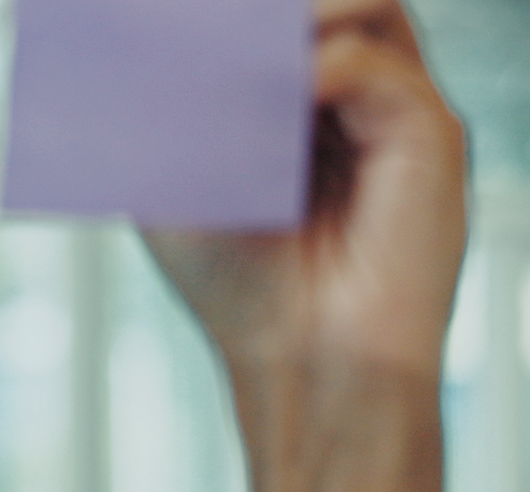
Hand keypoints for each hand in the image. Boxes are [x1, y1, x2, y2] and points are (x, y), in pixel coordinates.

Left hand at [143, 0, 464, 383]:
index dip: (227, 16)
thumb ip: (171, 112)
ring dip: (288, 19)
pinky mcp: (427, 131)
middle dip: (255, 11)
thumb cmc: (243, 288)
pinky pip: (370, 63)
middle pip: (322, 2)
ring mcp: (393, 107)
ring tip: (229, 53)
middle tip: (192, 26)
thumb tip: (158, 45)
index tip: (168, 26)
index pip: (278, 17)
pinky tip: (268, 107)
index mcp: (298, 103)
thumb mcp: (178, 187)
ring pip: (361, 8)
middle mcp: (353, 96)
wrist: (303, 361)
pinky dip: (309, 70)